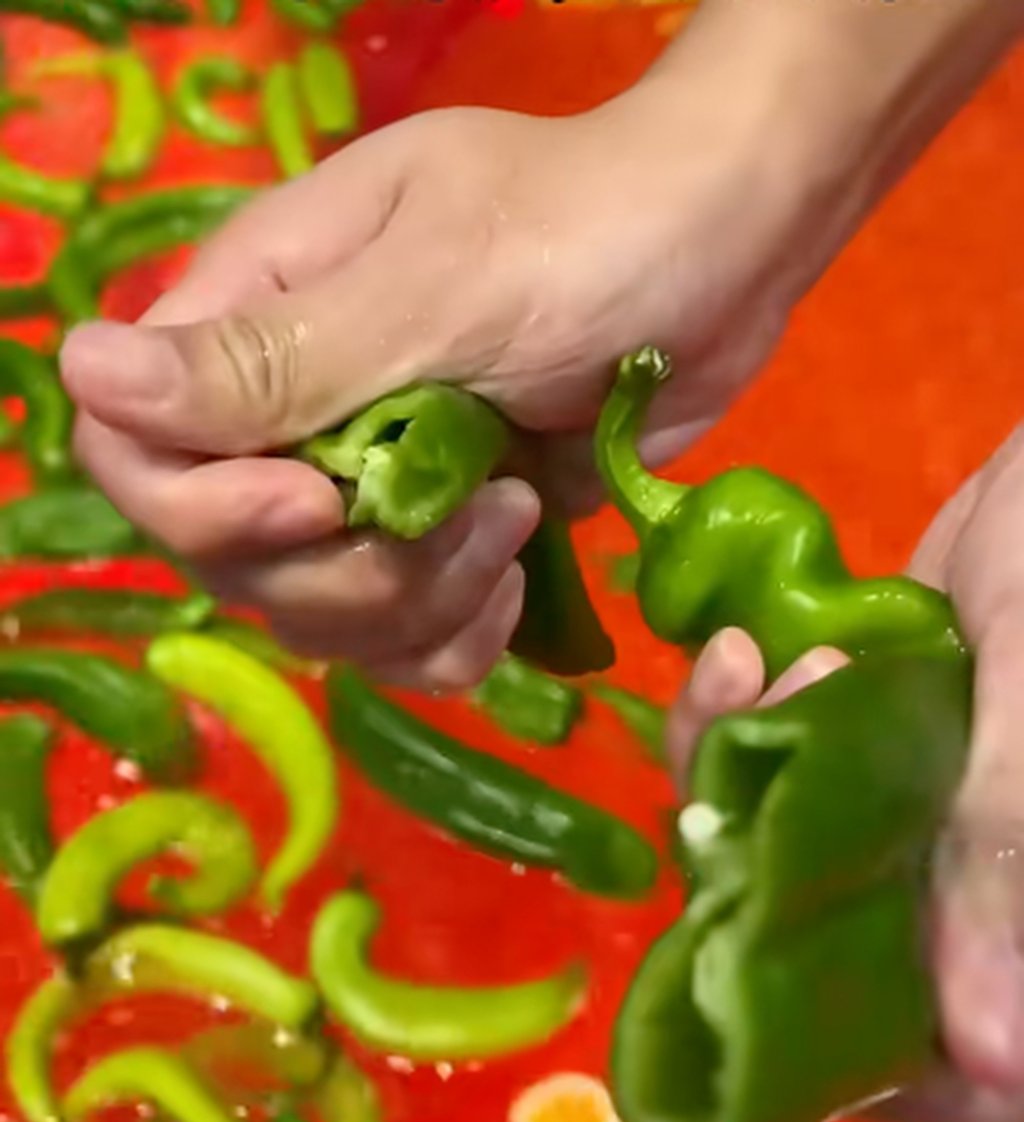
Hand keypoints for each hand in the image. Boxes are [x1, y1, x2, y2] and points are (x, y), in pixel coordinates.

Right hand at [60, 79, 809, 687]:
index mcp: (256, 320)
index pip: (136, 452)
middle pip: (230, 562)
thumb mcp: (436, 284)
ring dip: (420, 605)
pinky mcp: (442, 546)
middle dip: (348, 573)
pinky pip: (404, 645)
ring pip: (321, 619)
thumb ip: (273, 359)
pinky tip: (515, 589)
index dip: (202, 510)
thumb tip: (80, 377)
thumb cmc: (589, 234)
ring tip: (518, 520)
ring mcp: (368, 490)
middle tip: (477, 511)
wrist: (723, 259)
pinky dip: (455, 642)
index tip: (321, 502)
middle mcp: (290, 417)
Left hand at [666, 424, 1023, 1121]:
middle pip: (843, 969)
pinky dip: (742, 723)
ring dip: (739, 777)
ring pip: (789, 866)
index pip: (969, 1089)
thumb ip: (1008, 858)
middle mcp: (984, 902)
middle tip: (735, 775)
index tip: (763, 978)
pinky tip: (752, 650)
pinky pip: (779, 778)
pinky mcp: (874, 754)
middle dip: (753, 876)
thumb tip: (994, 1070)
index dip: (869, 1079)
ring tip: (771, 664)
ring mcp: (923, 828)